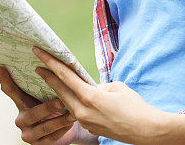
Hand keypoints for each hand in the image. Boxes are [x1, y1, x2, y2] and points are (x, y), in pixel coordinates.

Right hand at [0, 66, 86, 143]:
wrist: (66, 128)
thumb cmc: (56, 106)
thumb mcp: (47, 95)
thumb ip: (45, 83)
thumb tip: (48, 58)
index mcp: (21, 104)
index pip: (11, 91)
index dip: (6, 80)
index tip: (2, 67)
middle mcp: (21, 119)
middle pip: (33, 113)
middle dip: (48, 107)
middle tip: (62, 101)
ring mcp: (29, 134)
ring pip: (45, 127)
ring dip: (60, 120)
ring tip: (72, 114)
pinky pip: (52, 137)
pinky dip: (63, 130)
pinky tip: (72, 124)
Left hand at [32, 48, 170, 144]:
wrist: (147, 131)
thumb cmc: (135, 106)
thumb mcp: (116, 87)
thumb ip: (97, 85)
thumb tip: (89, 87)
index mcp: (89, 98)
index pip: (64, 77)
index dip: (50, 63)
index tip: (38, 54)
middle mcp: (83, 112)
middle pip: (60, 91)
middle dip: (48, 78)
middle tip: (38, 66)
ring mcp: (85, 123)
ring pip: (68, 103)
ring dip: (60, 91)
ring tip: (52, 79)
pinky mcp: (90, 129)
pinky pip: (77, 112)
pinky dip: (73, 102)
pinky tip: (73, 96)